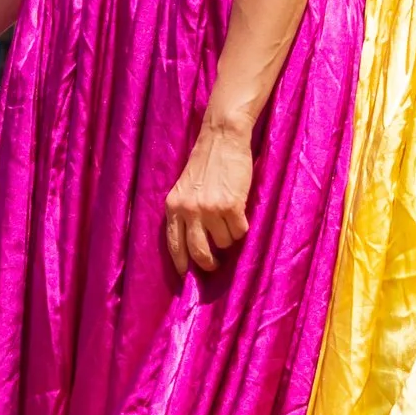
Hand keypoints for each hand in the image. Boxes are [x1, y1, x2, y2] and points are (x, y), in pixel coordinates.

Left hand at [164, 114, 254, 278]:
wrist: (222, 139)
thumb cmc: (205, 164)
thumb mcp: (184, 188)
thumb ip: (184, 213)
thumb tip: (193, 245)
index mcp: (173, 207)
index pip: (174, 245)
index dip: (181, 264)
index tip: (186, 276)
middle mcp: (189, 211)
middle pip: (199, 253)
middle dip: (209, 263)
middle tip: (215, 264)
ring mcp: (210, 209)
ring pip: (224, 243)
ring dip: (229, 237)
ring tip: (230, 220)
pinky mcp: (231, 206)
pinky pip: (239, 232)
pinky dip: (242, 227)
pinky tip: (240, 213)